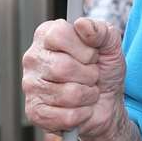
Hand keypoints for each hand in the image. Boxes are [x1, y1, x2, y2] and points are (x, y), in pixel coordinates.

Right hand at [22, 17, 125, 140]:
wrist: (107, 102)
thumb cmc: (104, 69)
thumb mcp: (111, 45)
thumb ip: (100, 30)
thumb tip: (81, 24)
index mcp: (47, 35)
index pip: (59, 35)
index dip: (84, 49)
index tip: (93, 55)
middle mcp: (33, 58)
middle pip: (62, 67)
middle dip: (89, 75)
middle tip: (92, 76)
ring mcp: (30, 86)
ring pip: (68, 94)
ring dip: (88, 95)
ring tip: (87, 91)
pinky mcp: (34, 112)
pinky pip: (65, 116)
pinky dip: (82, 114)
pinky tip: (80, 108)